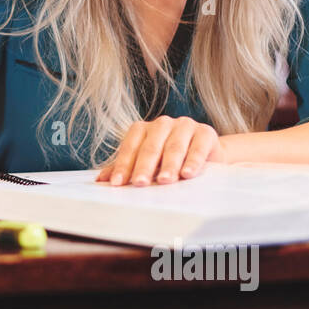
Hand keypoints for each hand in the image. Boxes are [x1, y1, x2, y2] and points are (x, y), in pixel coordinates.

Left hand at [96, 115, 226, 185]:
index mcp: (143, 129)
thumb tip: (101, 180)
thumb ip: (125, 169)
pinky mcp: (205, 132)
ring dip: (169, 165)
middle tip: (139, 183)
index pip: (130, 147)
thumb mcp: (147, 165)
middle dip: (144, 166)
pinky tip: (188, 173)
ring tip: (165, 181)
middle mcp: (162, 124)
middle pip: (150, 146)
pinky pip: (198, 146)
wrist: (207, 156)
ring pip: (174, 146)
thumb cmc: (169, 160)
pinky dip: (193, 161)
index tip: (117, 184)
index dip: (122, 166)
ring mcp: (184, 125)